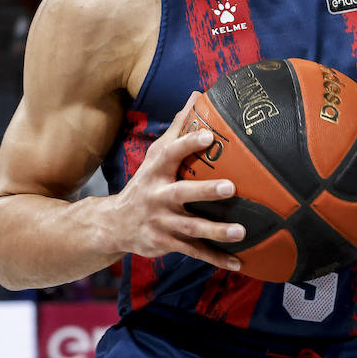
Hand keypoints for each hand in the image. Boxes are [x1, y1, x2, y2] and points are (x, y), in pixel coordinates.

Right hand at [111, 94, 244, 271]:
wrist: (114, 224)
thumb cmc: (146, 182)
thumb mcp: (156, 155)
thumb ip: (178, 127)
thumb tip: (197, 94)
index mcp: (156, 171)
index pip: (171, 154)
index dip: (188, 144)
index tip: (209, 136)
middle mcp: (157, 197)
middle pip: (182, 194)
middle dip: (205, 191)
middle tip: (230, 187)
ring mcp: (162, 223)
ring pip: (191, 228)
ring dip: (216, 231)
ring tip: (242, 231)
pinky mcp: (167, 244)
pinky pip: (195, 252)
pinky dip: (217, 259)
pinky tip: (240, 263)